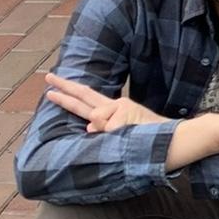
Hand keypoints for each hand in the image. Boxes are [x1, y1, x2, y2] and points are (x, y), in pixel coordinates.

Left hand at [45, 74, 166, 133]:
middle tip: (47, 77)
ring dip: (106, 133)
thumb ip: (102, 129)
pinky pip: (107, 128)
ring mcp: (118, 109)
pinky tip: (130, 136)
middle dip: (63, 89)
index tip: (54, 85)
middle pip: (84, 96)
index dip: (68, 91)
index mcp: (113, 110)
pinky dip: (113, 135)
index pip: (86, 98)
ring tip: (126, 138)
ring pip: (95, 119)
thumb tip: (89, 126)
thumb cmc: (148, 140)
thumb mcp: (122, 134)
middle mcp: (114, 106)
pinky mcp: (123, 113)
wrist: (172, 139)